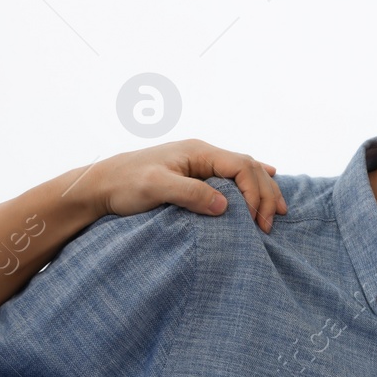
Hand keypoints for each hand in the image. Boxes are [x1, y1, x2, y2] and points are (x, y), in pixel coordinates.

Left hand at [77, 139, 288, 231]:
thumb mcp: (156, 188)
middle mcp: (202, 153)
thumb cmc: (124, 184)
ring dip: (263, 190)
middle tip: (270, 224)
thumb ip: (191, 193)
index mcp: (198, 152)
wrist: (99, 185)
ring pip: (244, 171)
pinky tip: (268, 179)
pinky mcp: (194, 175)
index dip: (256, 192)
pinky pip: (232, 175)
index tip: (256, 221)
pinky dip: (253, 181)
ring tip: (277, 212)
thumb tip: (225, 206)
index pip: (241, 166)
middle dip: (265, 194)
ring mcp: (199, 163)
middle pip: (249, 167)